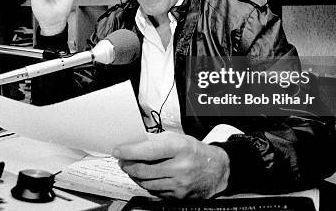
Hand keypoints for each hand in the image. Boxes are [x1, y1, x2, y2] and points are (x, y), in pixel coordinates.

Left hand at [113, 132, 229, 198]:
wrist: (216, 169)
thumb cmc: (195, 151)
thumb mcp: (178, 139)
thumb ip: (156, 142)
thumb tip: (133, 146)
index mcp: (179, 148)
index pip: (148, 151)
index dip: (129, 151)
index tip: (118, 151)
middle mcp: (180, 167)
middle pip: (144, 170)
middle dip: (128, 165)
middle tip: (122, 160)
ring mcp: (179, 184)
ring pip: (146, 183)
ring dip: (134, 176)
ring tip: (132, 168)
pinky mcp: (178, 196)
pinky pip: (155, 191)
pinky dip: (146, 184)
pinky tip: (145, 177)